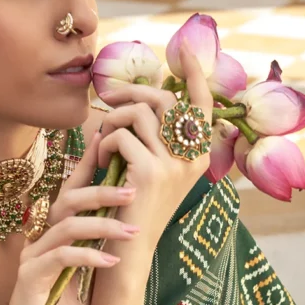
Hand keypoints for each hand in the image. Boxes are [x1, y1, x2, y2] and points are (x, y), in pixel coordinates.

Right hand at [0, 131, 140, 304]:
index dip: (88, 168)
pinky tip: (111, 260)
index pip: (71, 193)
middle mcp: (40, 240)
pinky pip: (61, 257)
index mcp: (54, 236)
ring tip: (132, 232)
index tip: (111, 146)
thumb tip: (132, 227)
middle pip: (67, 200)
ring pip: (65, 224)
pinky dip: (89, 255)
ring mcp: (32, 257)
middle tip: (134, 191)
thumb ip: (101, 250)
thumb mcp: (90, 278)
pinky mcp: (29, 279)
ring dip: (102, 224)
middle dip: (102, 191)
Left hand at [96, 42, 213, 262]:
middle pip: (164, 99)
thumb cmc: (135, 207)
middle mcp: (192, 159)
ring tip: (104, 140)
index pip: (203, 106)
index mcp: (198, 157)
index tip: (187, 55)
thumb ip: (156, 140)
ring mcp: (172, 166)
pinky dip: (105, 142)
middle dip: (132, 92)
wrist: (127, 249)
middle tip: (110, 97)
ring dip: (113, 119)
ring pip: (139, 112)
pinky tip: (101, 159)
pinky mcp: (148, 173)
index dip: (196, 78)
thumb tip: (143, 98)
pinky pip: (121, 135)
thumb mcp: (155, 171)